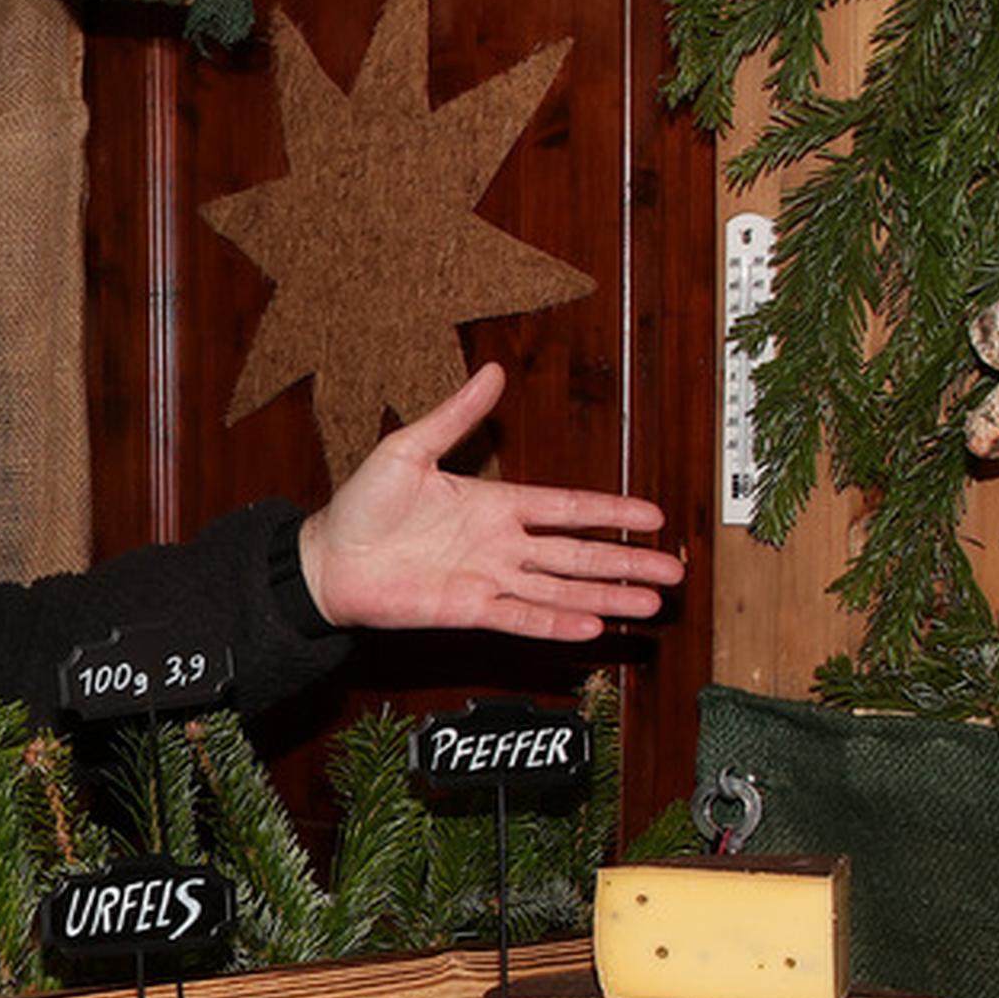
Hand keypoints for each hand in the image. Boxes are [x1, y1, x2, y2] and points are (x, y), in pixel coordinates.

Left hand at [295, 364, 686, 641]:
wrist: (325, 558)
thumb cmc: (361, 504)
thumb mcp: (410, 448)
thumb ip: (456, 416)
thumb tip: (491, 371)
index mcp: (494, 503)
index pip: (567, 507)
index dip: (610, 511)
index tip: (651, 516)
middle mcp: (499, 544)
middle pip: (579, 554)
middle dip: (627, 562)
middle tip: (673, 572)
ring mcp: (487, 579)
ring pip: (561, 589)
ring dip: (606, 597)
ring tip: (649, 605)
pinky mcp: (467, 610)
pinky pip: (520, 617)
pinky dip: (555, 622)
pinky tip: (593, 627)